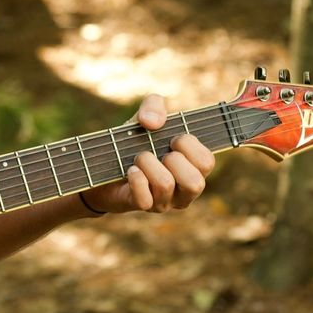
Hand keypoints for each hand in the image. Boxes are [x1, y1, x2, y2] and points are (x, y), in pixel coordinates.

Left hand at [83, 94, 214, 214]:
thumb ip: (153, 105)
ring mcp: (165, 202)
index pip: (207, 162)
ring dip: (148, 163)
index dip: (189, 145)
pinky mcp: (143, 206)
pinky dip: (136, 179)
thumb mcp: (145, 117)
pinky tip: (131, 170)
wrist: (105, 163)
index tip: (173, 138)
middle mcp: (184, 190)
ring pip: (166, 185)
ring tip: (139, 158)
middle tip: (159, 152)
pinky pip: (144, 199)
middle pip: (195, 183)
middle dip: (173, 160)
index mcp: (194, 168)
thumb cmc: (135, 141)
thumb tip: (152, 122)